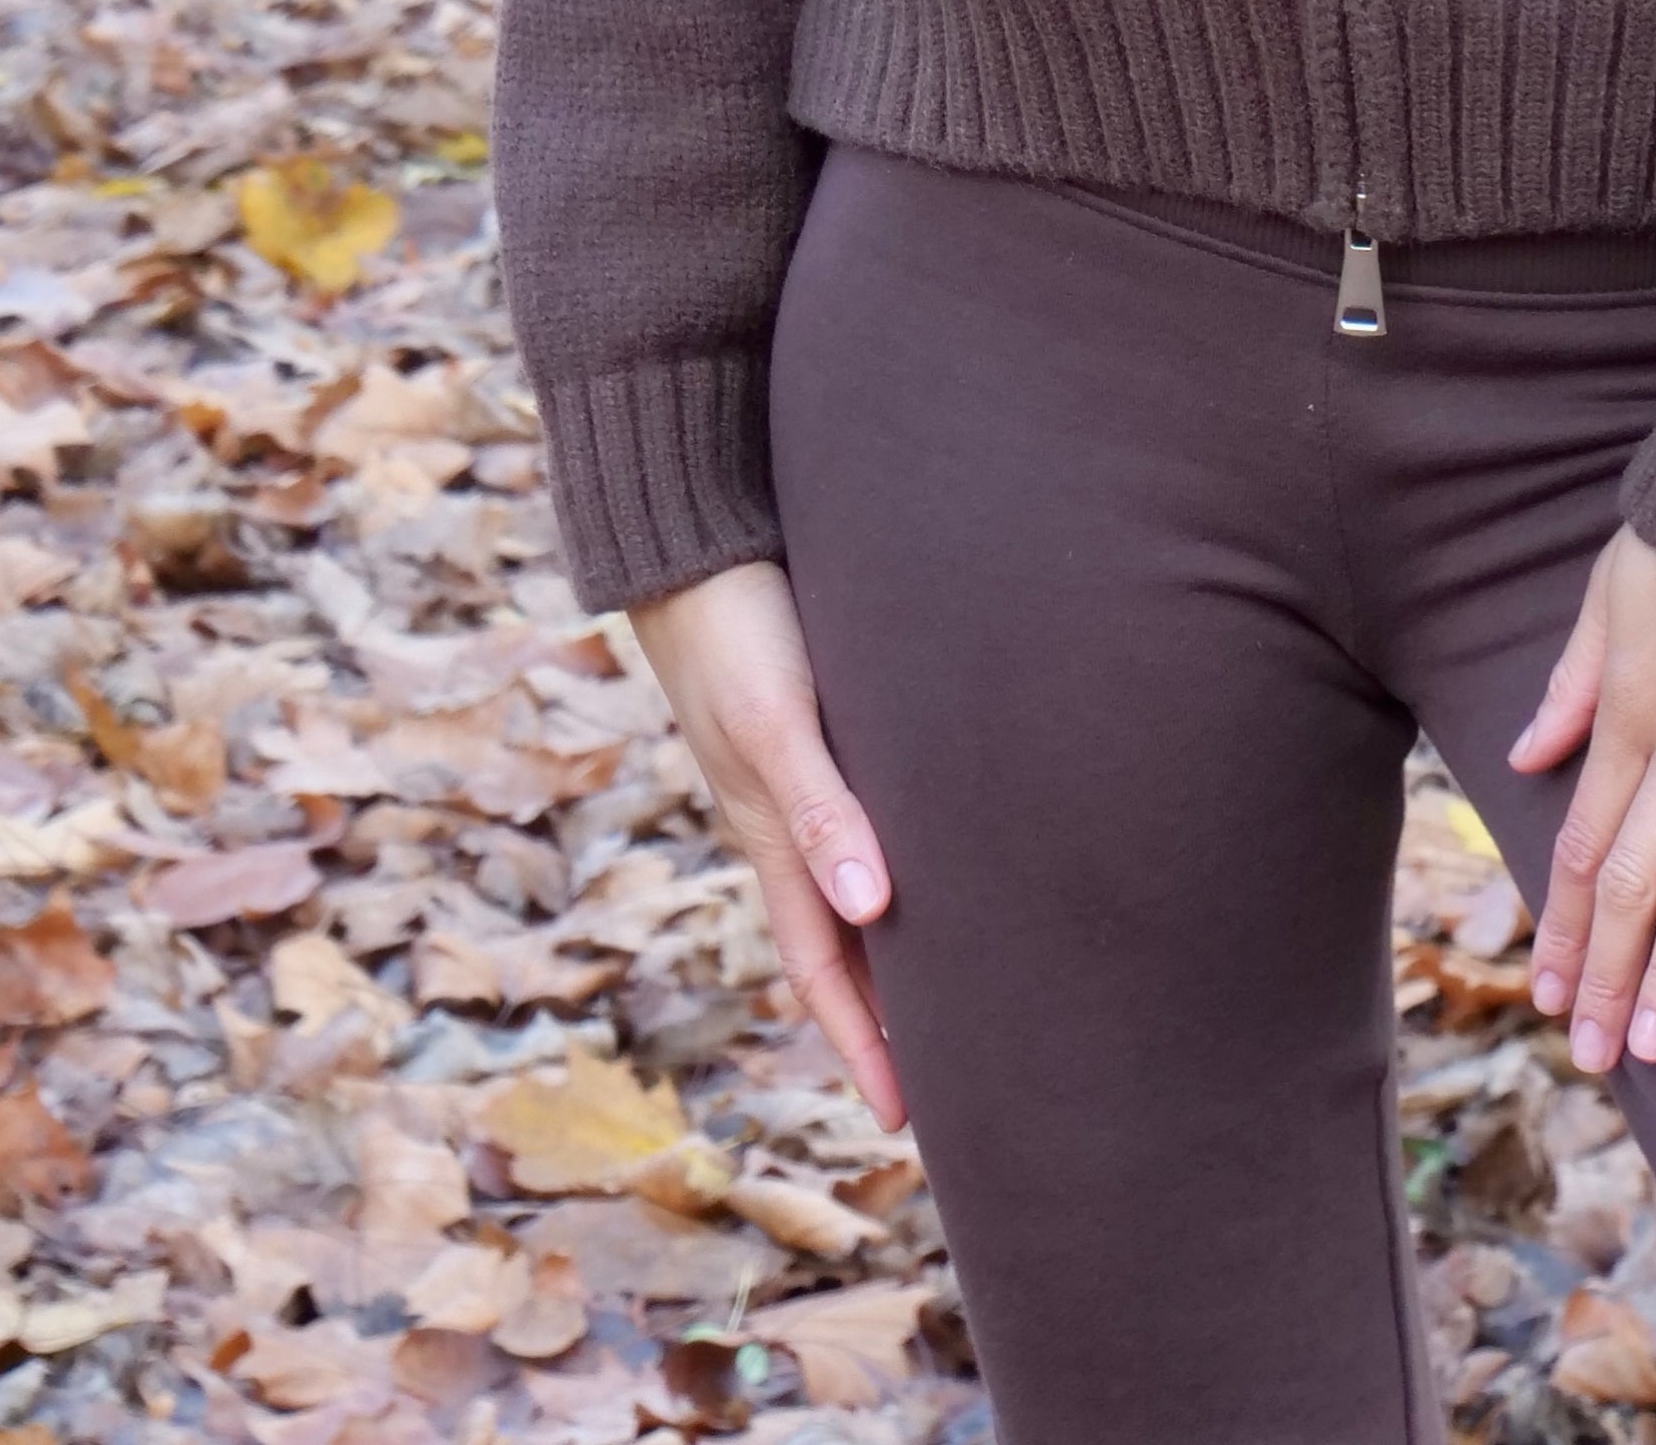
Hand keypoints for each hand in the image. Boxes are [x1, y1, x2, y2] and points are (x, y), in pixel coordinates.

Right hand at [631, 559, 903, 1126]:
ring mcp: (800, 772)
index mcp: (772, 836)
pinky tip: (939, 847)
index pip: (825, 969)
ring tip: (966, 977)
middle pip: (846, 939)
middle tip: (959, 1070)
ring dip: (898, 937)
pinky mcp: (818, 721)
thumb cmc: (735, 628)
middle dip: (891, 1010)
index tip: (907, 1120)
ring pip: (857, 880)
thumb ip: (822, 810)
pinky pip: (864, 814)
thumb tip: (874, 912)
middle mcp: (790, 817)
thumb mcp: (774, 724)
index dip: (864, 1044)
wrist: (688, 537)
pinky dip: (894, 855)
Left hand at [1509, 528, 1655, 1077]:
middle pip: (1632, 878)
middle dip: (1605, 972)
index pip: (1582, 842)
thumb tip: (1524, 753)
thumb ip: (1572, 682)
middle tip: (1590, 1055)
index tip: (1545, 994)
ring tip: (1649, 1046)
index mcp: (1628, 710)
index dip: (1561, 926)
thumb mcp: (1611, 590)